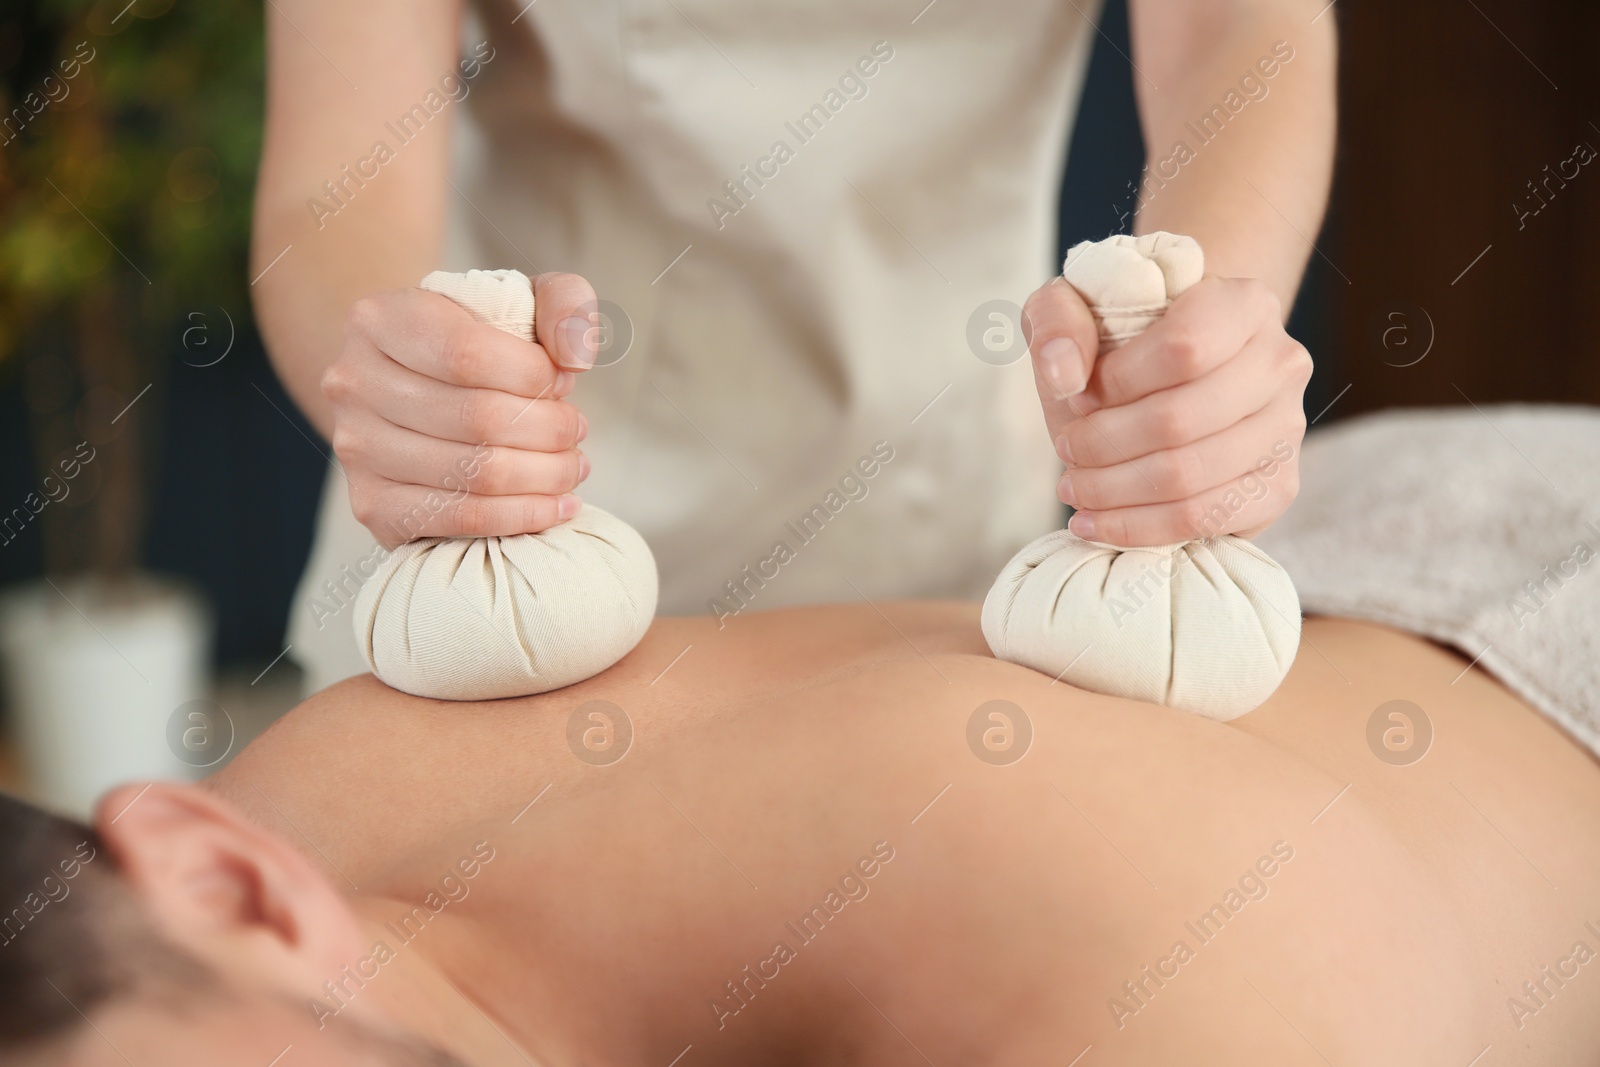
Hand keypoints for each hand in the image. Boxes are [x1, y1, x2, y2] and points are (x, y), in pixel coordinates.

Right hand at [323, 272, 598, 547]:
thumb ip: (564, 304)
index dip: (533, 376)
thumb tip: (575, 358)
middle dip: (549, 430)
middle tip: (576, 430)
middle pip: (477, 419)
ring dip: (545, 475)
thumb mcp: (523, 299)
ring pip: (474, 474)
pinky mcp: (372, 505)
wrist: (412, 389)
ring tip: (572, 465)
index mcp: (379, 320)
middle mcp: (353, 383)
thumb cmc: (477, 343)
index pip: (468, 354)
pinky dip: (522, 517)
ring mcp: (356, 449)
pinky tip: (556, 505)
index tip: (564, 382)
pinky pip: (460, 520)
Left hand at [1022, 274, 1311, 544]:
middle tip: (1066, 450)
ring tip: (1073, 487)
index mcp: (1244, 304)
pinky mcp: (1278, 486)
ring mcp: (1287, 428)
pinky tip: (1097, 523)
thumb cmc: (1119, 342)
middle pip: (1179, 420)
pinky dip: (1139, 528)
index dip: (1118, 382)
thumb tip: (1065, 376)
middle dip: (1103, 445)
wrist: (1164, 382)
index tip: (1076, 398)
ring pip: (1188, 476)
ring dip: (1112, 490)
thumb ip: (1058, 321)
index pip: (1183, 347)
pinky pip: (1205, 519)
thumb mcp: (1074, 307)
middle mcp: (1280, 363)